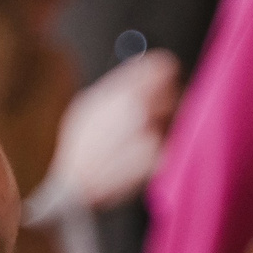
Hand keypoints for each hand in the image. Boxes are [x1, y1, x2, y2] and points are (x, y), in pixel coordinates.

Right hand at [39, 49, 183, 214]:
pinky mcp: (161, 157)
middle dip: (167, 98)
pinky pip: (168, 142)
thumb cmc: (78, 147)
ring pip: (174, 118)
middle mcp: (144, 109)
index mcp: (125, 92)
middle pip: (175, 91)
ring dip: (164, 122)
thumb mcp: (87, 104)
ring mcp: (155, 134)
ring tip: (138, 136)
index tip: (164, 76)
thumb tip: (137, 67)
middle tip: (153, 109)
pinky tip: (138, 153)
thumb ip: (117, 85)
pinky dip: (160, 145)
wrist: (76, 187)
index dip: (164, 72)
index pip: (164, 66)